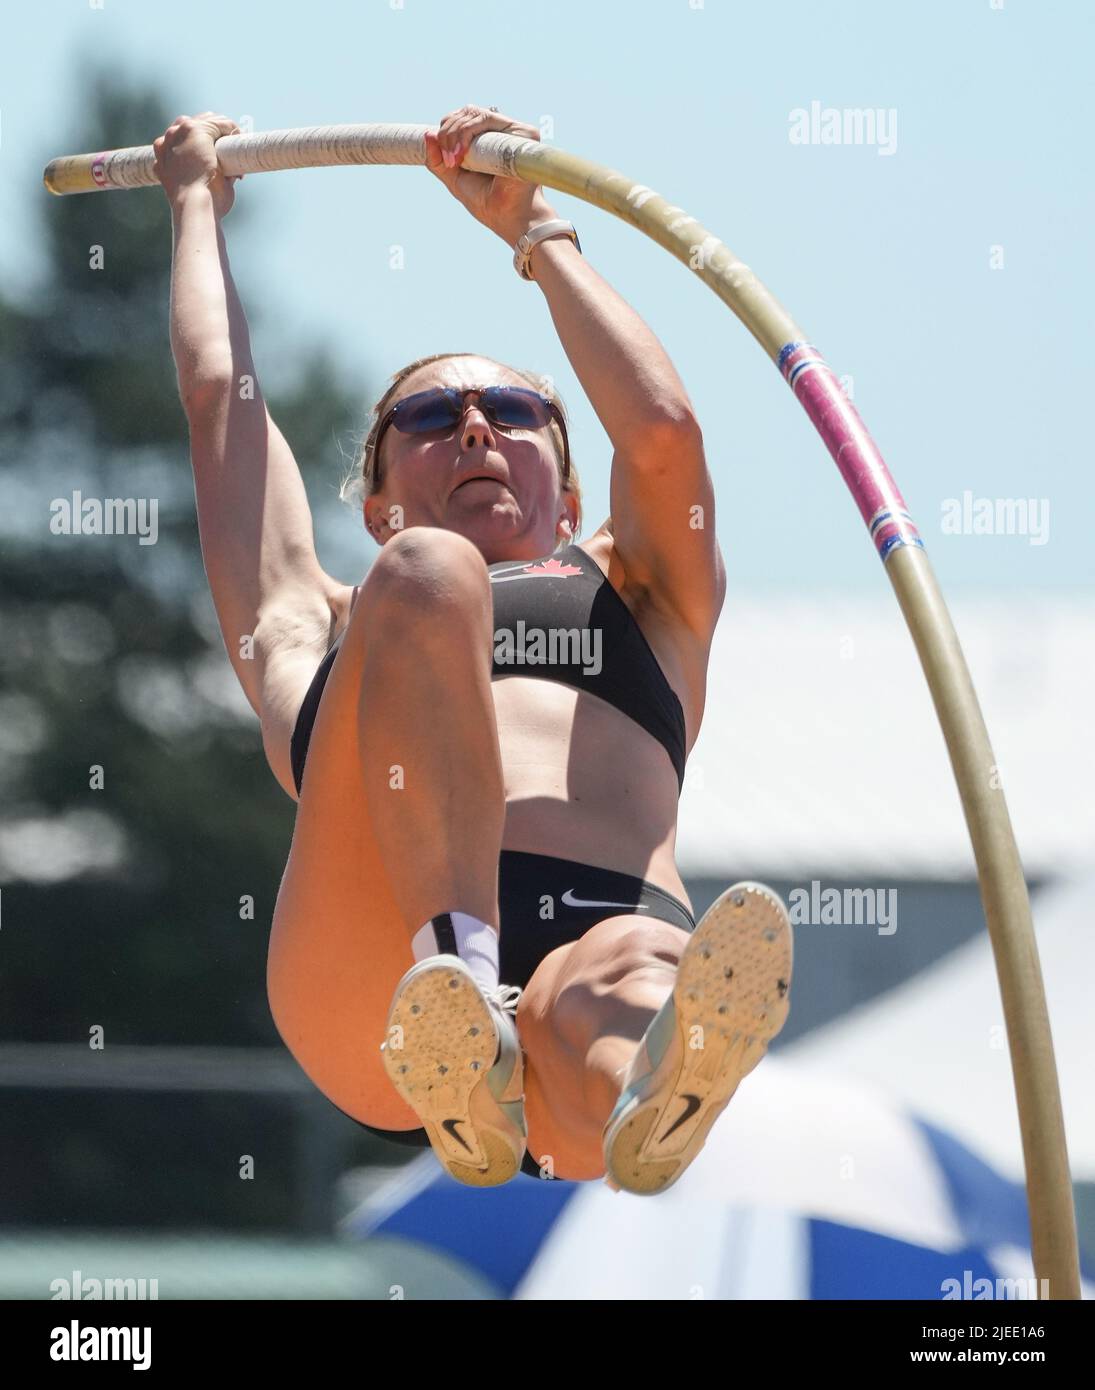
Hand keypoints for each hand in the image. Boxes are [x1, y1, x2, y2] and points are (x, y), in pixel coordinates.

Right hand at [153, 112, 243, 217]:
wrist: (193, 205)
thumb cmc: (197, 205)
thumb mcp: (191, 187)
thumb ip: (202, 176)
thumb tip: (230, 174)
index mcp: (163, 152)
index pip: (182, 136)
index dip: (202, 143)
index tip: (216, 153)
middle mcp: (169, 137)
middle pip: (193, 123)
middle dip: (213, 133)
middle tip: (229, 148)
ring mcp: (182, 131)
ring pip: (207, 120)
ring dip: (223, 130)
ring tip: (236, 145)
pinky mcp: (197, 130)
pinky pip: (220, 123)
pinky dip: (232, 130)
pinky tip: (240, 140)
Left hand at [425, 105, 557, 244]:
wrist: (506, 217)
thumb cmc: (486, 202)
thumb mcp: (454, 178)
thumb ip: (438, 160)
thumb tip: (427, 133)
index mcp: (488, 139)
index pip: (463, 118)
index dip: (447, 130)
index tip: (444, 158)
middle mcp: (501, 132)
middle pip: (467, 112)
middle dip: (448, 132)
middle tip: (448, 159)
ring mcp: (513, 131)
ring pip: (475, 114)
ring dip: (456, 133)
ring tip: (454, 159)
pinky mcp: (523, 133)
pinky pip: (488, 119)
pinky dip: (469, 131)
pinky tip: (463, 153)